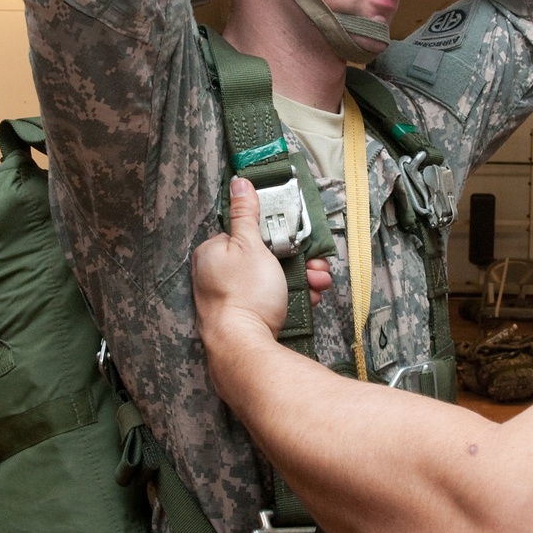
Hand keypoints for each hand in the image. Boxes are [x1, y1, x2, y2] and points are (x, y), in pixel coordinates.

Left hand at [193, 177, 331, 349]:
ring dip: (302, 278)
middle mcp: (219, 275)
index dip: (277, 235)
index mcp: (213, 253)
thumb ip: (247, 214)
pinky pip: (274, 299)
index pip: (247, 233)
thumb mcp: (251, 245)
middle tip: (316, 265)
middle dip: (297, 260)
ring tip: (318, 283)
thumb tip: (239, 184)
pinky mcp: (248, 316)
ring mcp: (234, 297)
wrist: (245, 348)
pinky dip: (294, 297)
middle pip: (265, 256)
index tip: (298, 240)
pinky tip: (309, 298)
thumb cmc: (244, 295)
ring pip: (274, 278)